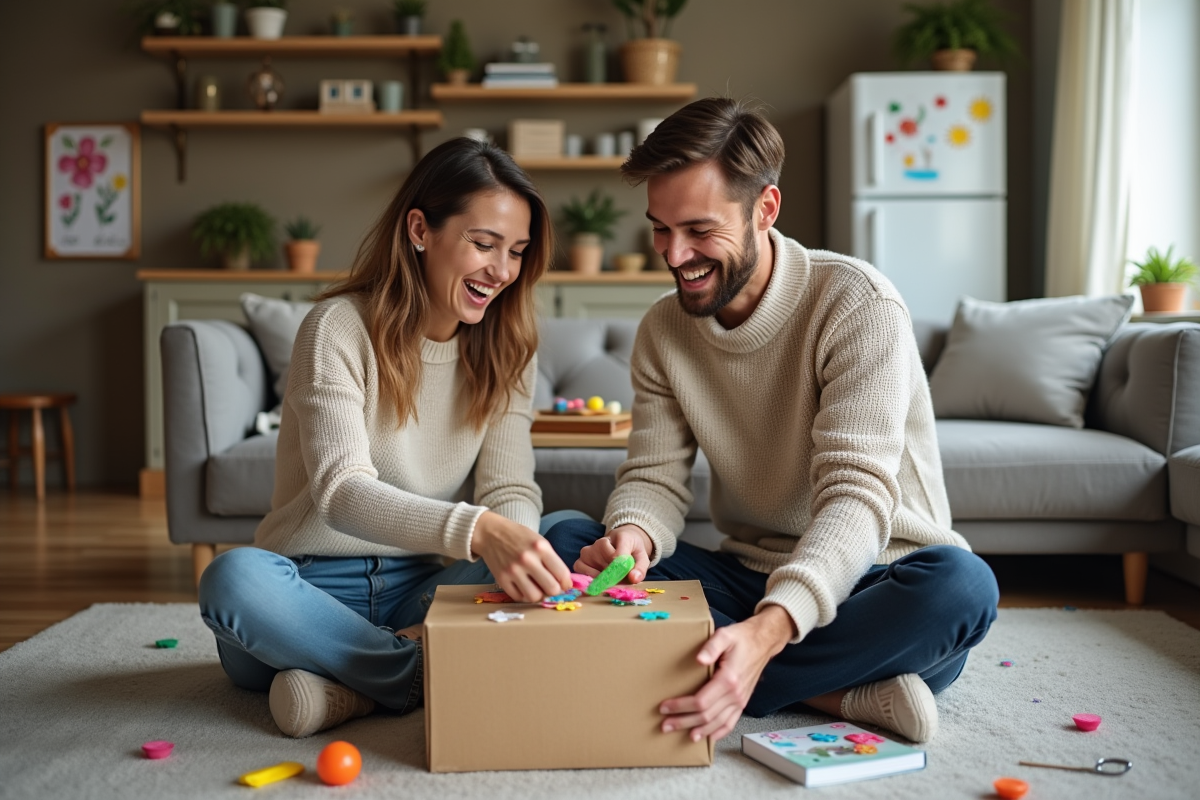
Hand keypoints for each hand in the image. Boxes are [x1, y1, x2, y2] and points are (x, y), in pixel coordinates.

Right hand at [472, 511, 571, 602]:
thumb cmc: (518, 536)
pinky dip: (524, 595)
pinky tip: (524, 587)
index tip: (565, 584)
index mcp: (541, 547)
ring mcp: (513, 570)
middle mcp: (527, 559)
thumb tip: (563, 582)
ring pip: (535, 597)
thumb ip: (551, 560)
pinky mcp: (501, 579)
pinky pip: (518, 597)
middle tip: (552, 587)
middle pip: (551, 588)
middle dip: (555, 591)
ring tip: (538, 588)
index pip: (562, 573)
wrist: (490, 532)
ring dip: (539, 595)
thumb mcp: (539, 541)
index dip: (567, 583)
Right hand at [574, 524, 652, 582]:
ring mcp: (589, 550)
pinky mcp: (581, 559)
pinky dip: (588, 577)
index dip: (620, 570)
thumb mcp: (642, 557)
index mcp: (621, 537)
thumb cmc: (631, 550)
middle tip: (621, 579)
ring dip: (602, 577)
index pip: (618, 555)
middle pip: (605, 565)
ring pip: (592, 568)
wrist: (622, 542)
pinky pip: (580, 569)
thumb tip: (634, 578)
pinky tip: (598, 578)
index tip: (626, 577)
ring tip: (611, 577)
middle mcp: (601, 542)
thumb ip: (640, 568)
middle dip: (614, 576)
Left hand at [659, 605, 796, 741]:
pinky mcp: (742, 702)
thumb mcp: (725, 635)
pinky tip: (707, 737)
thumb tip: (699, 659)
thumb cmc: (742, 638)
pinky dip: (718, 732)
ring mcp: (740, 700)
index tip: (665, 707)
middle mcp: (735, 694)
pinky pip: (730, 723)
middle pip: (706, 716)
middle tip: (665, 725)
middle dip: (683, 721)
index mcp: (728, 679)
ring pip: (717, 723)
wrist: (762, 643)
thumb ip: (711, 646)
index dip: (681, 706)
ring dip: (698, 730)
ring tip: (681, 734)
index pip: (701, 701)